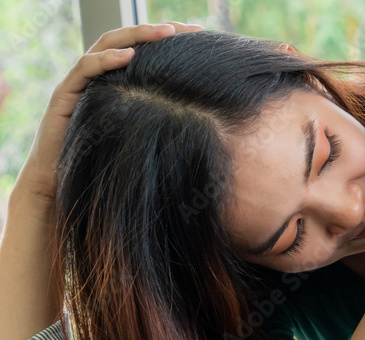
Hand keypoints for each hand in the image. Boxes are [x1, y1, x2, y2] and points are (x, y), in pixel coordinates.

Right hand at [12, 22, 202, 207]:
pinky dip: (106, 59)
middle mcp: (98, 78)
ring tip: (164, 33)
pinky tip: (129, 55)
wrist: (59, 186)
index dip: (169, 41)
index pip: (143, 51)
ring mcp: (80, 83)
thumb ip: (160, 123)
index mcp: (117, 84)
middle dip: (157, 31)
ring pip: (106, 45)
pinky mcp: (64, 96)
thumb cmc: (103, 166)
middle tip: (187, 29)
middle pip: (127, 41)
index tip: (200, 36)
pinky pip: (84, 68)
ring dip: (136, 36)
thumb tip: (206, 124)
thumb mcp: (140, 139)